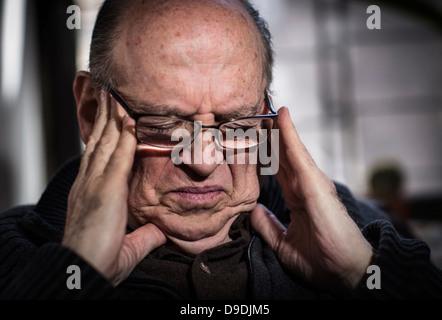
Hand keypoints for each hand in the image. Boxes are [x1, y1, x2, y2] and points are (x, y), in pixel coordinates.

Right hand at [62, 92, 165, 285]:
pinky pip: (118, 154)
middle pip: (99, 140)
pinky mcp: (106, 188)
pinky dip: (123, 133)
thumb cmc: (100, 260)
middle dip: (106, 116)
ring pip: (107, 140)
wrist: (82, 271)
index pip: (98, 154)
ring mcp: (95, 182)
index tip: (111, 116)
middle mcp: (89, 181)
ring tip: (117, 93)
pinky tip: (129, 116)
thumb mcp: (127, 243)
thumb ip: (145, 233)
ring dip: (113, 115)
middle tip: (110, 93)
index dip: (104, 133)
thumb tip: (162, 230)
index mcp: (91, 191)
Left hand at [251, 107, 372, 292]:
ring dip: (276, 128)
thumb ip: (268, 226)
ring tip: (262, 107)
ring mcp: (312, 182)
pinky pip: (298, 155)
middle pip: (282, 155)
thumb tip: (253, 211)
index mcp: (297, 198)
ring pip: (289, 149)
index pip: (278, 169)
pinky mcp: (316, 183)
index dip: (264, 153)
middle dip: (268, 135)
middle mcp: (305, 186)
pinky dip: (289, 134)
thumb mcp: (284, 244)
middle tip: (253, 114)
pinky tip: (280, 117)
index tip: (250, 137)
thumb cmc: (321, 262)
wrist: (345, 274)